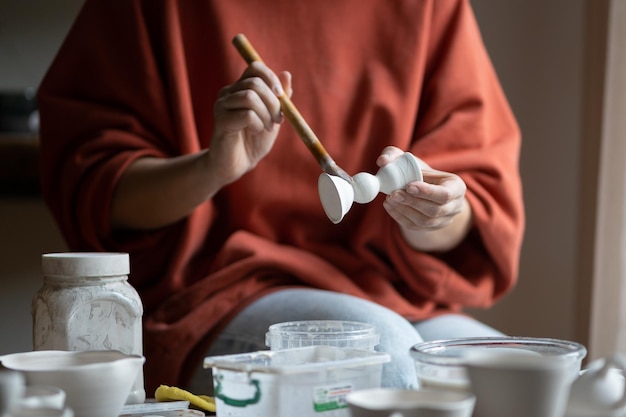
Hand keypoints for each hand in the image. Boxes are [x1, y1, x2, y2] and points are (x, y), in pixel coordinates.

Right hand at [209, 61, 291, 185]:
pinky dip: (257, 124)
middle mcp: (228, 93)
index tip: (281, 96)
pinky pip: (246, 114)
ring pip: (250, 97)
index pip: (254, 68)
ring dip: (266, 114)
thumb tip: (286, 74)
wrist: (237, 164)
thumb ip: (279, 98)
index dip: (271, 78)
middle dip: (273, 102)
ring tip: (266, 127)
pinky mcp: (220, 120)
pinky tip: (254, 131)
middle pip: (255, 82)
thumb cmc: (254, 141)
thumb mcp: (272, 117)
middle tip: (277, 120)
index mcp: (240, 88)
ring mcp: (222, 105)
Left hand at [379, 146, 471, 251]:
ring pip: (425, 221)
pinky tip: (389, 206)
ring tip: (390, 199)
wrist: (424, 187)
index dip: (427, 192)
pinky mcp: (431, 228)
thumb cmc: (418, 171)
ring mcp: (444, 220)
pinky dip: (400, 217)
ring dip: (405, 210)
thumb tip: (383, 161)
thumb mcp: (410, 159)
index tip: (409, 186)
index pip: (445, 194)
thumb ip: (395, 155)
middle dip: (412, 202)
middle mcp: (455, 206)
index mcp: (457, 186)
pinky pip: (415, 227)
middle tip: (394, 194)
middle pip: (435, 210)